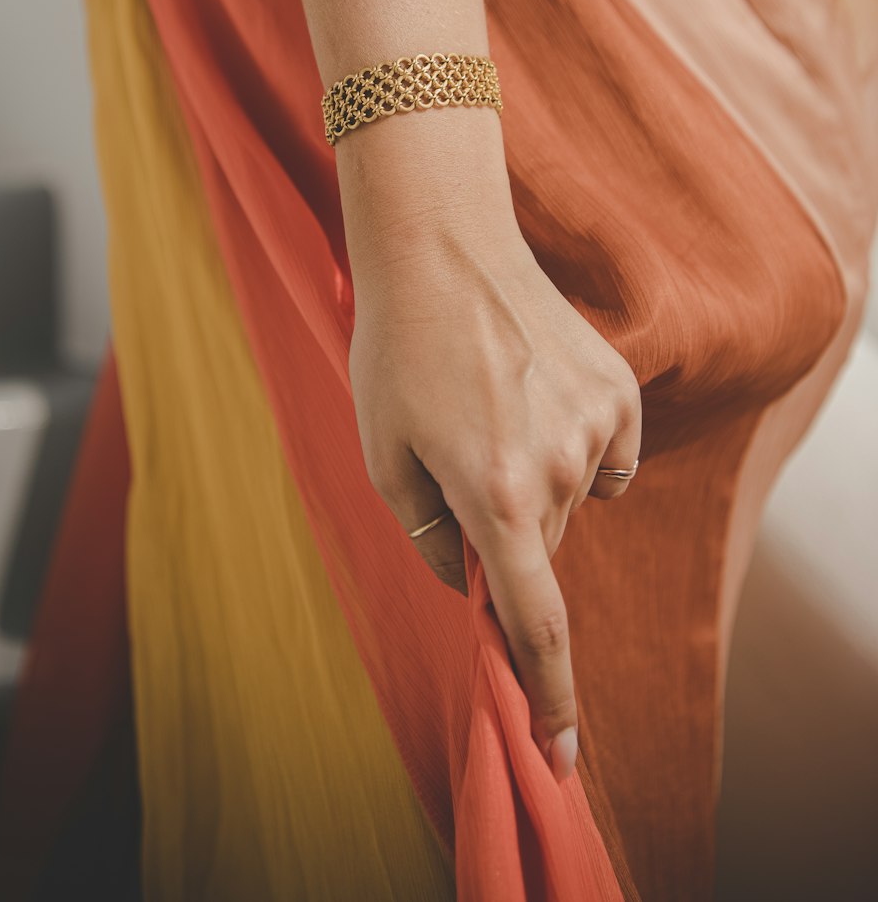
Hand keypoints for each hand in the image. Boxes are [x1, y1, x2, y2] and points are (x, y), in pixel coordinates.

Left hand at [348, 213, 641, 781]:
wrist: (444, 249)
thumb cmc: (397, 352)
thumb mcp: (385, 457)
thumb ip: (432, 537)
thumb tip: (474, 581)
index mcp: (497, 493)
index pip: (536, 623)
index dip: (548, 697)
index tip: (562, 754)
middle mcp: (561, 467)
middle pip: (542, 548)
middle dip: (504, 532)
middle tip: (458, 464)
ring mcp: (599, 424)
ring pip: (571, 500)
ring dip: (533, 482)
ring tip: (486, 408)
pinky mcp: (620, 390)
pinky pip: (603, 454)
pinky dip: (570, 445)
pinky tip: (532, 392)